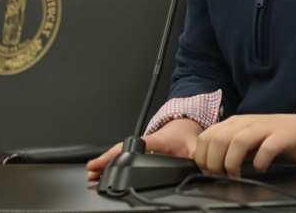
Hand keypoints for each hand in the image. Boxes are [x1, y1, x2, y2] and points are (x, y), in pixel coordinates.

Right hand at [86, 118, 201, 180]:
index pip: (137, 145)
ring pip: (120, 152)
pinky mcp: (141, 149)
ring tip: (93, 173)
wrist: (185, 122)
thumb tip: (202, 166)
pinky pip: (123, 154)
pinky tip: (102, 170)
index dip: (123, 152)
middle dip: (106, 160)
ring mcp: (141, 145)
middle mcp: (146, 141)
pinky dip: (111, 162)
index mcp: (157, 140)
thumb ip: (198, 156)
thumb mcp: (195, 145)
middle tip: (93, 171)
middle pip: (122, 150)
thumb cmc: (186, 133)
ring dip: (106, 162)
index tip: (110, 159)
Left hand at [194, 114, 295, 176]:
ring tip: (236, 175)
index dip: (202, 157)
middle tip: (222, 175)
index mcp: (234, 123)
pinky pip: (267, 148)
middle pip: (219, 139)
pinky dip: (260, 162)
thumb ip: (225, 147)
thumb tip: (204, 164)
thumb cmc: (271, 138)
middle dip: (215, 162)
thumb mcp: (244, 140)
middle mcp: (247, 123)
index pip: (206, 136)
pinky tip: (260, 169)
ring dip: (232, 163)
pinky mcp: (281, 137)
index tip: (208, 171)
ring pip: (239, 141)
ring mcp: (264, 128)